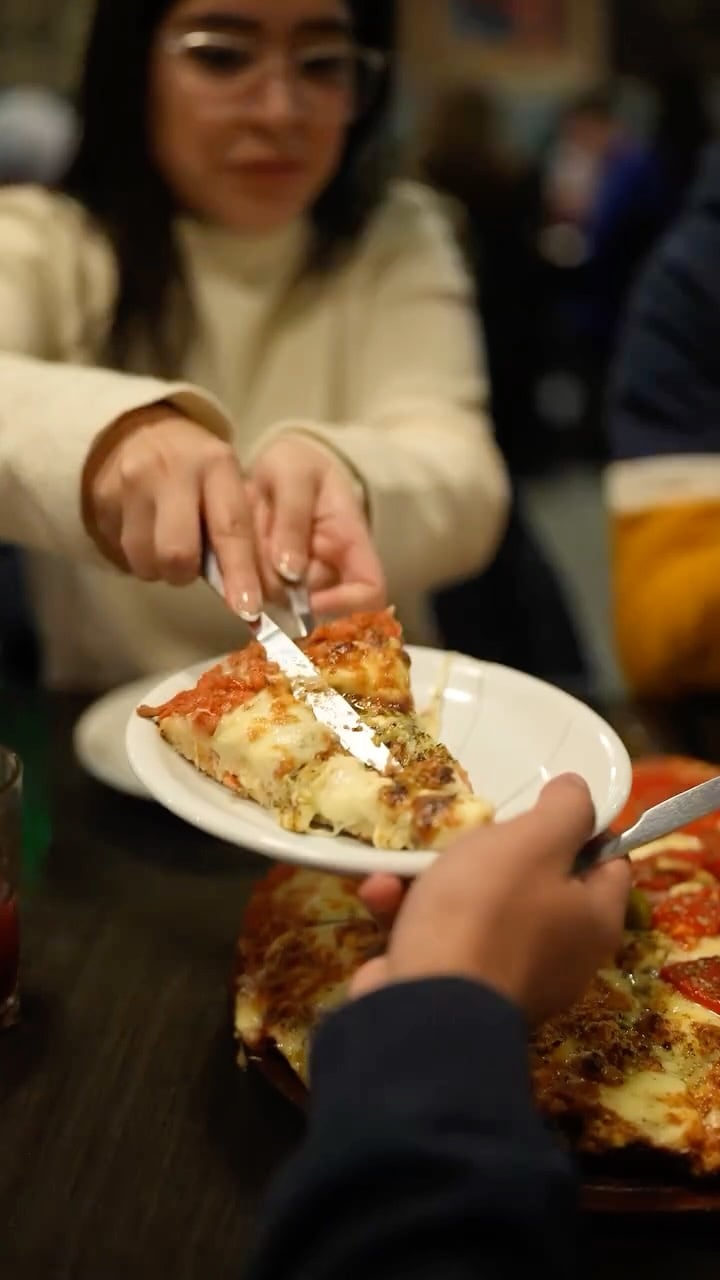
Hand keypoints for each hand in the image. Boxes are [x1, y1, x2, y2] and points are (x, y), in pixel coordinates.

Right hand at [84, 405, 261, 613]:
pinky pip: (122, 552)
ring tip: (165, 544)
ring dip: (159, 568)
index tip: (247, 611)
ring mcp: (133, 483)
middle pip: (177, 553)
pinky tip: (145, 533)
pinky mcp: (103, 497)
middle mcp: (173, 470)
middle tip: (189, 570)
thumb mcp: (225, 482)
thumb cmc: (196, 471)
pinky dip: (139, 555)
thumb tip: (249, 595)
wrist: (137, 433)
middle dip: (185, 575)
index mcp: (216, 465)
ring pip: (146, 560)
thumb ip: (238, 528)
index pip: (230, 528)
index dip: (239, 574)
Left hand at [251, 435, 385, 615]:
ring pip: (274, 602)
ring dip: (252, 575)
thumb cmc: (295, 466)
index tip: (307, 599)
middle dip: (276, 582)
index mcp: (352, 546)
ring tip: (245, 532)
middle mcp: (329, 574)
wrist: (274, 468)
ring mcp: (299, 585)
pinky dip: (238, 582)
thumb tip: (290, 572)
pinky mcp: (270, 586)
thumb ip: (293, 518)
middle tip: (254, 539)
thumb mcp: (293, 475)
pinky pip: (253, 598)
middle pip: (311, 606)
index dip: (345, 606)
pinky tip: (232, 556)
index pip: (370, 593)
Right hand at [350, 776, 631, 1024]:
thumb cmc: (486, 913)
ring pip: (477, 908)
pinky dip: (410, 914)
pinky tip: (381, 895)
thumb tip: (579, 792)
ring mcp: (505, 977)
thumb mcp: (533, 841)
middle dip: (493, 850)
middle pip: (538, 883)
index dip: (582, 826)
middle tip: (471, 827)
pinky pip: (439, 938)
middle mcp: (560, 956)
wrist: (423, 1007)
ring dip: (434, 878)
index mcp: (593, 921)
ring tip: (408, 860)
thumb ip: (565, 810)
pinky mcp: (455, 990)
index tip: (543, 804)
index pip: (609, 861)